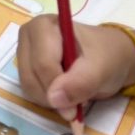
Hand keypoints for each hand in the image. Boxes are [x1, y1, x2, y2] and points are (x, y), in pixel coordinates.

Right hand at [17, 16, 134, 118]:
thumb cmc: (106, 56)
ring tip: (73, 95)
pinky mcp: (26, 66)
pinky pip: (29, 90)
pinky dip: (46, 100)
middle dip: (53, 96)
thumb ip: (80, 82)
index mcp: (44, 26)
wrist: (109, 57)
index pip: (43, 64)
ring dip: (50, 100)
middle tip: (76, 104)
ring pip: (27, 85)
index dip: (57, 88)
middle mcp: (28, 36)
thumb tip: (54, 99)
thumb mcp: (101, 68)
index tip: (74, 108)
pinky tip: (64, 93)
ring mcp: (25, 51)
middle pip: (31, 75)